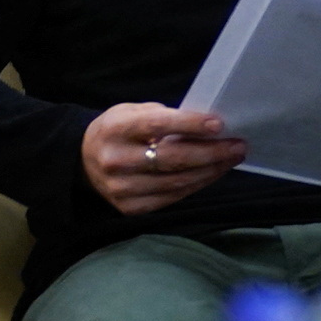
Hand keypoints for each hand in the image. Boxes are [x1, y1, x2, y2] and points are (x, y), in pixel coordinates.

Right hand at [83, 103, 243, 214]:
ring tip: (232, 158)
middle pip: (172, 159)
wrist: (83, 160)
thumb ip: (164, 117)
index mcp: (115, 129)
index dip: (189, 125)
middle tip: (238, 145)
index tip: (219, 124)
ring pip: (177, 181)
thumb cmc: (119, 131)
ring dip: (210, 171)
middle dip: (211, 153)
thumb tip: (207, 126)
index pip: (157, 126)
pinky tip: (212, 173)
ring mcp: (121, 188)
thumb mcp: (132, 112)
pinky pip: (172, 197)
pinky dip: (196, 185)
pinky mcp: (129, 207)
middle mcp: (116, 160)